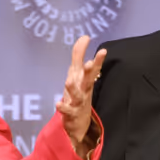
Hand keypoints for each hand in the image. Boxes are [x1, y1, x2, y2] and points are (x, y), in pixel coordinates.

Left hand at [56, 34, 104, 159]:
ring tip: (68, 82)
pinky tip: (58, 104)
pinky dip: (63, 107)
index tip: (101, 49)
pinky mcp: (71, 114)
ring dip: (73, 89)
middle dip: (90, 71)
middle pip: (89, 79)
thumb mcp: (77, 73)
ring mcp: (78, 102)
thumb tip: (84, 37)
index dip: (98, 59)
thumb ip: (79, 55)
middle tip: (90, 63)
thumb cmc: (79, 94)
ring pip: (78, 95)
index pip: (93, 68)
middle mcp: (84, 90)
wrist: (79, 123)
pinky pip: (67, 110)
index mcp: (86, 81)